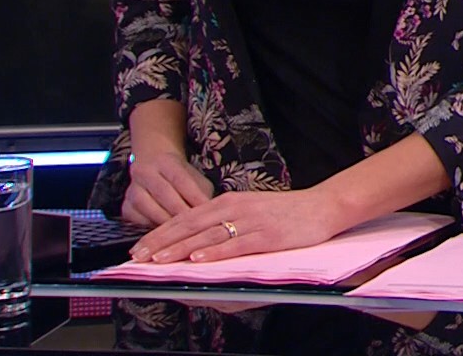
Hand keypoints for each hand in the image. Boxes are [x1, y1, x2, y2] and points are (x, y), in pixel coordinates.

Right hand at [120, 149, 213, 227]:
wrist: (153, 165)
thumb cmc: (181, 177)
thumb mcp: (195, 179)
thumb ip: (202, 194)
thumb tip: (211, 213)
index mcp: (166, 162)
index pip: (181, 179)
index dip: (194, 197)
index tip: (207, 212)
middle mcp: (144, 172)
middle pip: (163, 194)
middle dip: (181, 213)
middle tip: (196, 228)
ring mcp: (132, 189)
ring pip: (148, 208)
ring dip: (166, 223)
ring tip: (181, 235)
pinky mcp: (125, 207)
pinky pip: (137, 220)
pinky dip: (151, 228)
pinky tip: (165, 236)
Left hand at [130, 189, 346, 264]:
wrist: (324, 206)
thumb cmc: (287, 212)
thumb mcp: (250, 209)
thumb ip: (224, 221)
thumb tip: (196, 241)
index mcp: (228, 201)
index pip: (186, 218)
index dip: (160, 232)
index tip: (139, 247)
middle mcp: (236, 208)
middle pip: (190, 226)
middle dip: (161, 242)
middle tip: (138, 257)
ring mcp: (252, 221)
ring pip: (208, 236)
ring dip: (181, 248)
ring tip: (159, 260)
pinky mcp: (268, 236)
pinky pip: (236, 244)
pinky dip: (216, 252)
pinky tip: (198, 259)